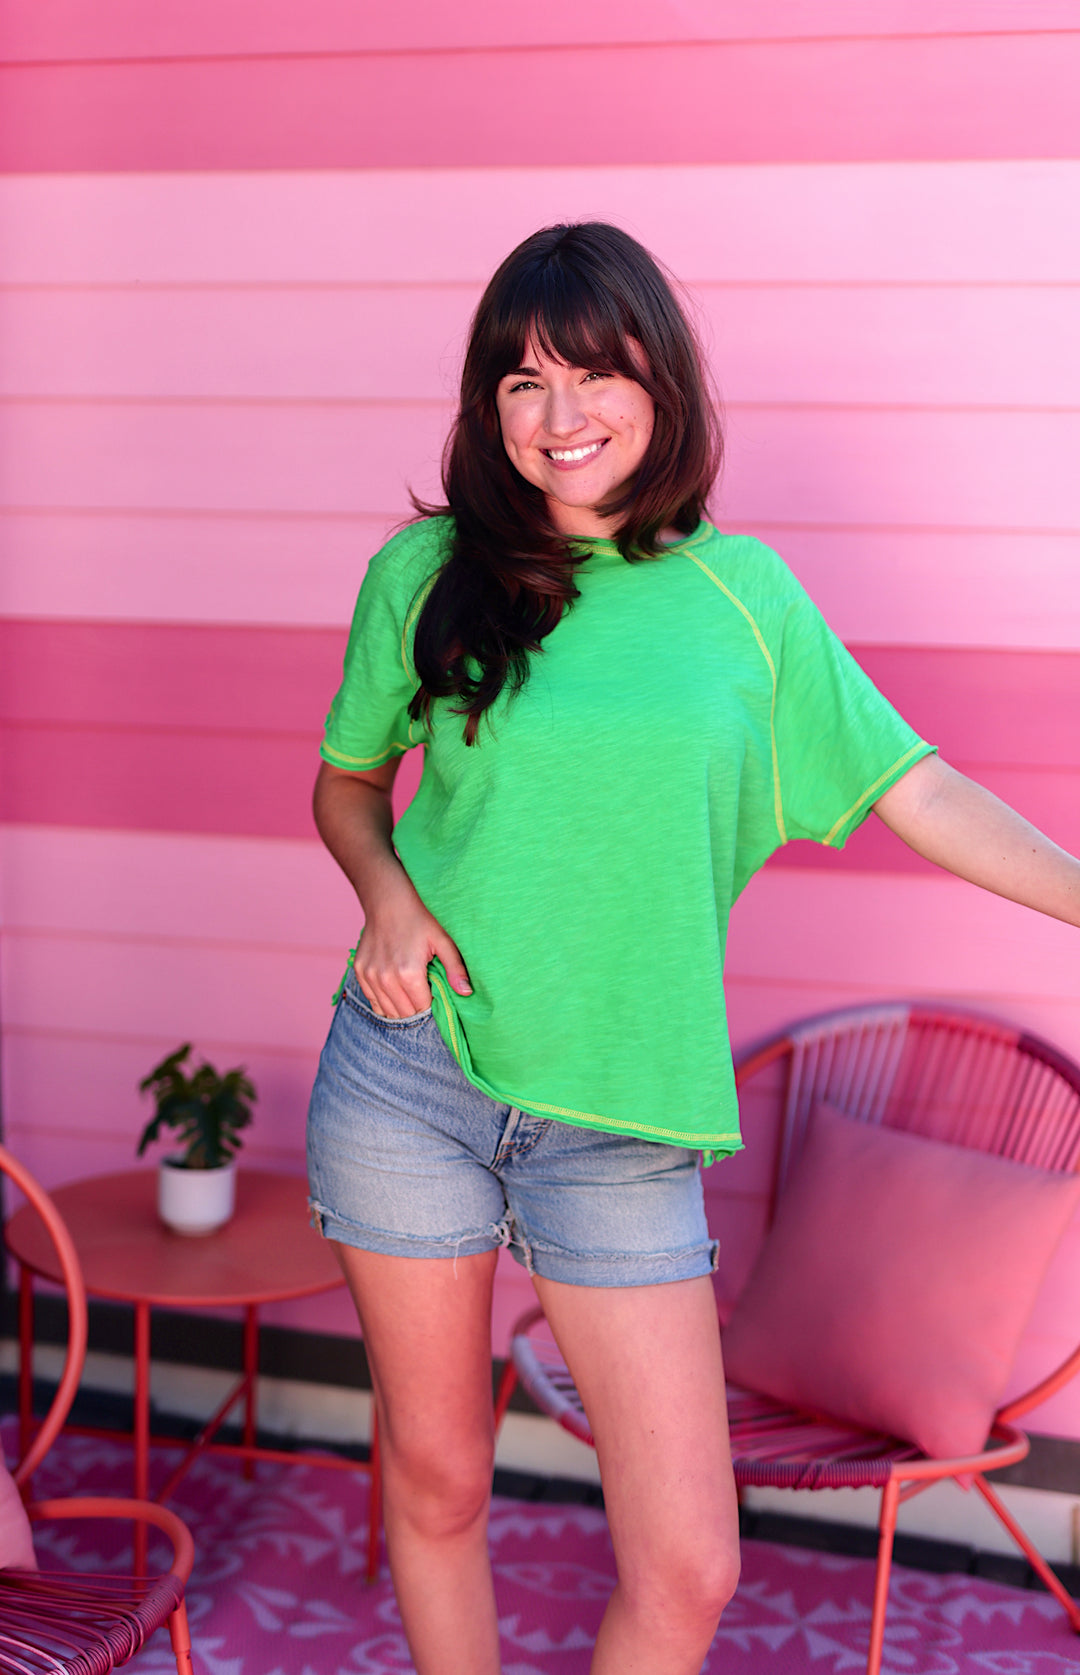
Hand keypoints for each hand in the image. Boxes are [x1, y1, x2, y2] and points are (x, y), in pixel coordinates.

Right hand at [354, 875, 471, 1017]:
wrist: (388, 901)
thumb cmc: (419, 919)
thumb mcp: (442, 940)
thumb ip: (455, 968)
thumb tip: (466, 993)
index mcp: (409, 974)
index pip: (422, 1008)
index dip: (431, 1004)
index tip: (435, 992)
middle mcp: (386, 979)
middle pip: (405, 1013)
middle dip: (417, 1008)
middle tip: (424, 992)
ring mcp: (370, 976)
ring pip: (387, 1010)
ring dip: (401, 1007)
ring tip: (411, 992)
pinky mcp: (360, 972)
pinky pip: (372, 1000)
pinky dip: (384, 1001)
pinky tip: (395, 990)